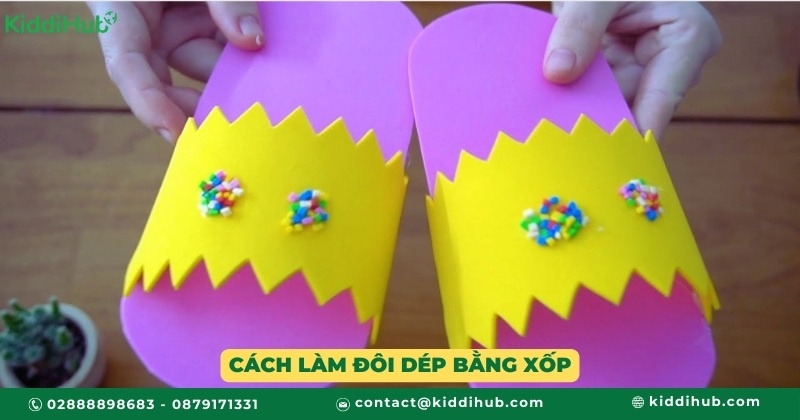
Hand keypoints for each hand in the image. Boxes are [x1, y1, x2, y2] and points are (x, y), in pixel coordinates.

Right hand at [87, 2, 264, 142]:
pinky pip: (227, 53)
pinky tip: (275, 73)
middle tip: (241, 126)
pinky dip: (249, 61)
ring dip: (237, 78)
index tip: (174, 131)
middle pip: (172, 80)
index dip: (148, 102)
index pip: (127, 65)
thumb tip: (253, 41)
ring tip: (269, 92)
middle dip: (205, 102)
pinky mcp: (206, 27)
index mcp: (122, 9)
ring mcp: (179, 29)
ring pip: (208, 68)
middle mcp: (148, 29)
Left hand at [543, 2, 721, 139]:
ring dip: (578, 115)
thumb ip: (580, 24)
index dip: (636, 130)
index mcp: (689, 36)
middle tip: (565, 153)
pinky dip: (569, 105)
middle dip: (598, 124)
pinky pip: (592, 101)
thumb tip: (558, 72)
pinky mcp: (615, 79)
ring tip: (549, 133)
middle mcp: (671, 64)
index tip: (615, 160)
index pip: (663, 95)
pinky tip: (547, 120)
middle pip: (633, 108)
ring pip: (609, 109)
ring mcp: (641, 74)